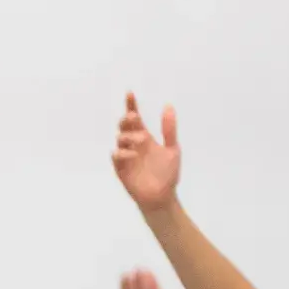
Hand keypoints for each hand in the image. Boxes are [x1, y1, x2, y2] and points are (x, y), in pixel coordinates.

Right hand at [111, 93, 180, 213]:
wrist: (162, 196)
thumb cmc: (167, 173)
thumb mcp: (172, 149)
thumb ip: (169, 129)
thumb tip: (168, 105)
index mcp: (144, 137)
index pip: (135, 118)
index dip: (131, 105)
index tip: (130, 92)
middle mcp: (133, 144)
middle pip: (123, 126)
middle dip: (126, 119)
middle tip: (133, 117)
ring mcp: (126, 156)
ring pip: (119, 138)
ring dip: (128, 136)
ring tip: (141, 140)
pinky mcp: (121, 168)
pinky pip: (117, 156)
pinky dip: (123, 152)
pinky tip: (133, 154)